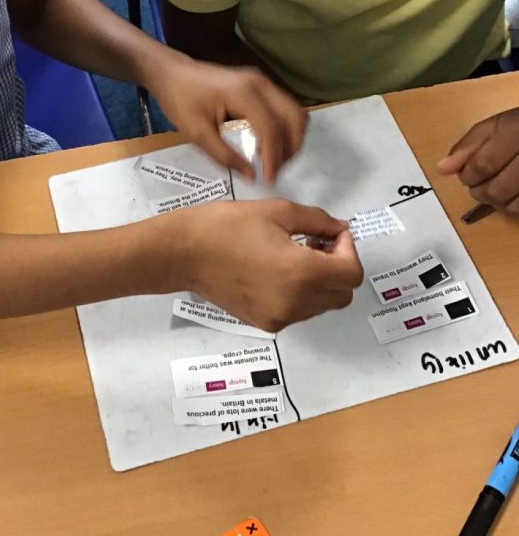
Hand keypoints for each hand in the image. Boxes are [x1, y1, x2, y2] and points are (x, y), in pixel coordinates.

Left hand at [145, 53, 306, 182]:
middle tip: (275, 170)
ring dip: (290, 138)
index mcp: (243, 93)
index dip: (274, 157)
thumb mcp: (197, 133)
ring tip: (274, 160)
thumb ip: (224, 156)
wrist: (171, 72)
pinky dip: (284, 128)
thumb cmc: (179, 100)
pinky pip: (284, 108)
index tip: (269, 180)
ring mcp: (262, 81)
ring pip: (294, 112)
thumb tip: (251, 176)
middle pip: (295, 117)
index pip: (272, 128)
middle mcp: (260, 83)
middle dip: (290, 147)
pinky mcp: (260, 85)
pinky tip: (267, 145)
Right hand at [167, 198, 362, 331]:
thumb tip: (340, 230)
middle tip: (318, 242)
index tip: (332, 234)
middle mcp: (295, 303)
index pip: (351, 273)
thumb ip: (318, 221)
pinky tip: (280, 271)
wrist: (183, 252)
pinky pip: (299, 311)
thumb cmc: (225, 226)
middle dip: (339, 267)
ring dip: (322, 281)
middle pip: (343, 294)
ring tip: (296, 254)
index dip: (349, 250)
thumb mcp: (278, 212)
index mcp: (301, 273)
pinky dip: (301, 293)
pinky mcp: (265, 323)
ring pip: (323, 305)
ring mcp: (280, 317)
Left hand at [437, 107, 518, 214]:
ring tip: (496, 188)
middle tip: (479, 183)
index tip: (465, 175)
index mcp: (517, 131)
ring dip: (496, 203)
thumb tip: (443, 169)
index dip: (467, 175)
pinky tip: (513, 193)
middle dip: (479, 191)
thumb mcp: (497, 125)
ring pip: (511, 207)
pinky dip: (514, 207)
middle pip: (496, 191)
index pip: (483, 166)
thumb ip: (469, 145)